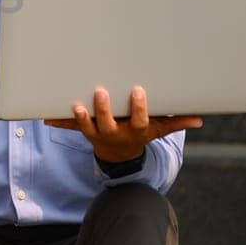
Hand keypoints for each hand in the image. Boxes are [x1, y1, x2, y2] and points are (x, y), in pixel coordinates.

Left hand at [43, 85, 201, 162]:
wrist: (119, 154)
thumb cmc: (140, 134)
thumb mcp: (159, 130)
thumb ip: (176, 122)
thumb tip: (199, 120)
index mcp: (135, 131)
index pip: (139, 121)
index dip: (139, 109)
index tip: (138, 90)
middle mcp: (115, 133)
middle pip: (109, 124)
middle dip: (104, 110)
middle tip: (101, 93)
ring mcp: (98, 133)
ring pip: (88, 127)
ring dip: (80, 118)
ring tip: (75, 105)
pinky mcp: (84, 130)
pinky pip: (71, 127)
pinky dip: (59, 121)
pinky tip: (45, 116)